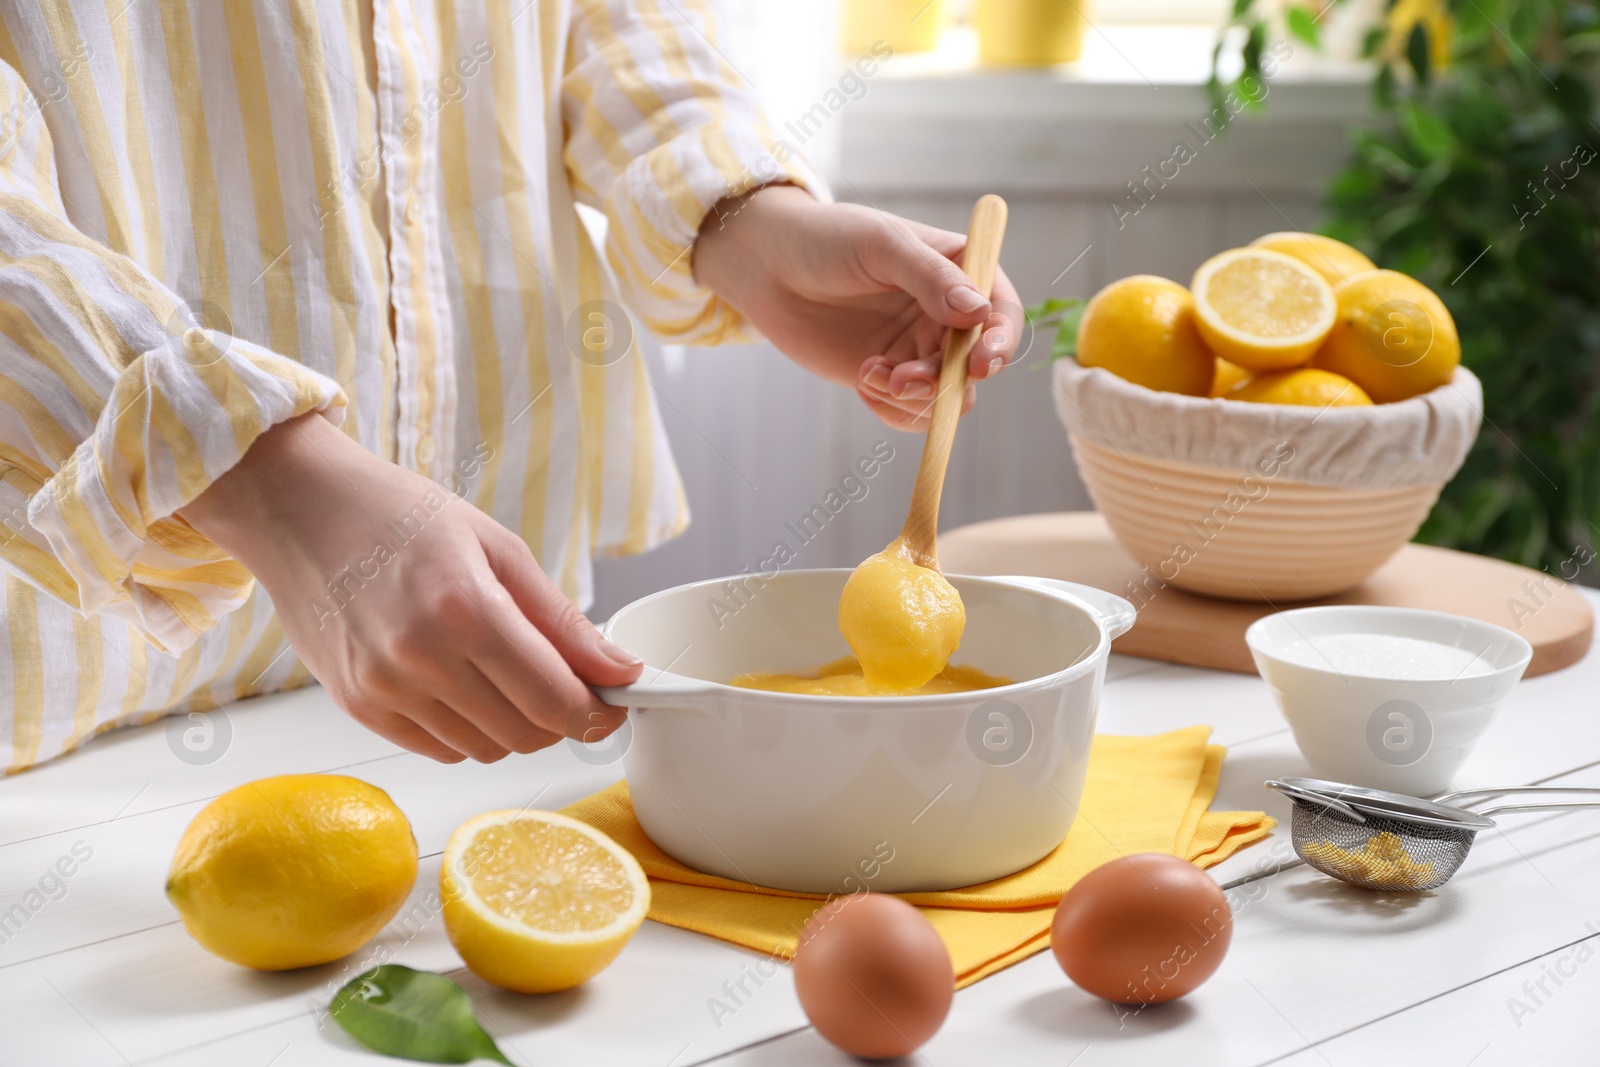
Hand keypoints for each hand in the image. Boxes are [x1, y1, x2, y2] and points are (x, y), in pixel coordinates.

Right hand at [180, 414, 641, 762]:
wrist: (299, 510)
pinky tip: (463, 683)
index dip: (597, 711)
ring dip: (513, 724)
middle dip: (560, 718)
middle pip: (524, 734)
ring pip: (485, 749)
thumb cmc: (401, 517)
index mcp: (465, 608)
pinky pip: (439, 748)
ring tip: (505, 671)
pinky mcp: (357, 706)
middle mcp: (419, 658)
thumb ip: (562, 620)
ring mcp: (383, 689)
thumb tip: (621, 669)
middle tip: (565, 682)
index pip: (554, 700)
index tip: (614, 702)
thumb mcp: (498, 548)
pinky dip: (468, 730)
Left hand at [693, 185, 1021, 430]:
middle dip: (946, 380)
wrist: (768, 266)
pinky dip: (893, 410)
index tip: (980, 363)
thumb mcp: (880, 245)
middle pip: (976, 365)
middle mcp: (947, 314)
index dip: (1000, 342)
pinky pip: (911, 413)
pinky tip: (864, 381)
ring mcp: (918, 349)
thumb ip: (929, 276)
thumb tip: (979, 312)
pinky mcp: (888, 377)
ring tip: (870, 374)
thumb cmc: (826, 239)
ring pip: (947, 396)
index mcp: (959, 272)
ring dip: (916, 398)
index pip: (1001, 312)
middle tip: (904, 378)